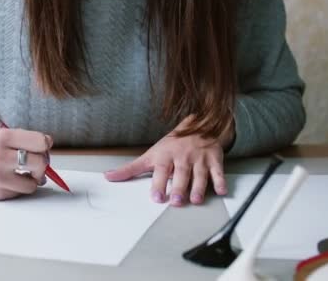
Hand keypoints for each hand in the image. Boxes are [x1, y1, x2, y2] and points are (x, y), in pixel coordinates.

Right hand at [0, 129, 52, 200]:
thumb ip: (23, 141)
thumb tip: (48, 150)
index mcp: (2, 137)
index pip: (41, 142)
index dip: (45, 146)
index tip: (42, 147)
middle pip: (41, 163)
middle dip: (41, 164)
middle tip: (34, 164)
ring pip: (33, 184)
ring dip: (31, 180)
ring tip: (21, 174)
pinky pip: (19, 193)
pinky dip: (17, 188)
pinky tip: (7, 181)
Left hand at [105, 116, 233, 205]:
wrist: (198, 126)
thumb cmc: (171, 145)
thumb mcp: (150, 155)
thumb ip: (130, 169)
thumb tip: (107, 177)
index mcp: (165, 156)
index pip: (161, 170)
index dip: (158, 183)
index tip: (156, 197)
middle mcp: (182, 157)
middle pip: (181, 174)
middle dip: (179, 187)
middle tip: (177, 201)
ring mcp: (199, 158)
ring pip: (200, 174)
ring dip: (198, 187)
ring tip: (196, 200)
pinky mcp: (214, 159)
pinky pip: (218, 171)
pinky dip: (220, 181)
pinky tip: (220, 190)